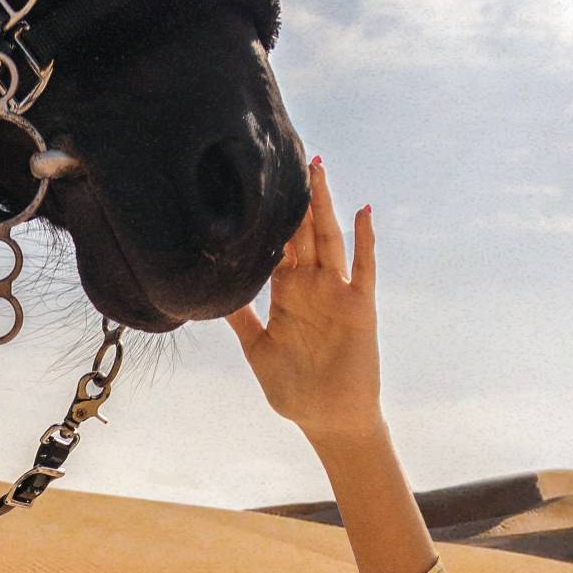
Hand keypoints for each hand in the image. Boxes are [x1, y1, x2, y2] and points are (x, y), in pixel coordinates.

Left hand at [227, 154, 380, 444]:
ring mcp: (337, 293)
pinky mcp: (359, 307)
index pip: (277, 245)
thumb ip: (239, 318)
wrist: (328, 420)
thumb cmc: (294, 389)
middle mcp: (312, 286)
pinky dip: (364, 240)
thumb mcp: (257, 349)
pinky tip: (362, 212)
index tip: (257, 181)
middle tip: (287, 153)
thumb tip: (207, 291)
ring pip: (329, 239)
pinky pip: (364, 268)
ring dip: (324, 205)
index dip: (270, 215)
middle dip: (296, 197)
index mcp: (286, 294)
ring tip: (317, 168)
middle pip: (302, 232)